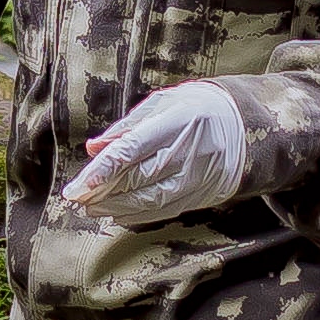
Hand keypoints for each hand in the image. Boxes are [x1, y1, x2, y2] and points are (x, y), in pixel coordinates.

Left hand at [64, 81, 250, 225]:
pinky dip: (137, 215)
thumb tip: (93, 149)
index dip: (102, 170)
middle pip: (137, 178)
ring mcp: (196, 176)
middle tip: (75, 198)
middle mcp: (187, 151)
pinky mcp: (200, 194)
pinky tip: (117, 214)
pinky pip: (164, 210)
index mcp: (175, 121)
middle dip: (102, 192)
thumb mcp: (161, 105)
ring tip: (90, 208)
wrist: (243, 125)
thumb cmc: (194, 108)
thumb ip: (126, 128)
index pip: (132, 150)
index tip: (77, 187)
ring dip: (116, 207)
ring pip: (149, 200)